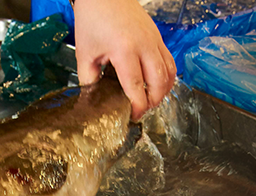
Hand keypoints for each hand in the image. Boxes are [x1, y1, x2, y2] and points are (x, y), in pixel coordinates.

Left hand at [73, 0, 176, 119]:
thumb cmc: (93, 19)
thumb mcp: (85, 53)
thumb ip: (89, 78)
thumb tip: (93, 98)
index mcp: (124, 50)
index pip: (137, 86)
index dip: (137, 106)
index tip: (132, 115)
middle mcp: (144, 46)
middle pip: (159, 83)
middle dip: (152, 102)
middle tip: (142, 110)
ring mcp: (154, 40)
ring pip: (169, 73)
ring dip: (163, 90)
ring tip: (150, 99)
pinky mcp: (158, 37)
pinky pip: (170, 61)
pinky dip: (167, 76)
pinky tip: (157, 83)